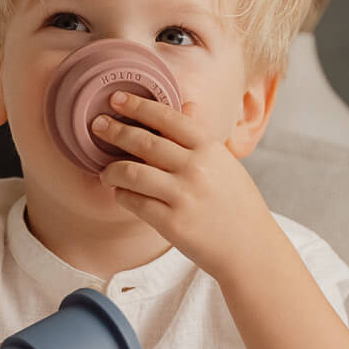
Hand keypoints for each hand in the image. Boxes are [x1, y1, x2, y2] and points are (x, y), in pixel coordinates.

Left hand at [92, 91, 277, 282]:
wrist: (250, 249)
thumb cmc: (236, 205)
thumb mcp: (225, 164)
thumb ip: (200, 140)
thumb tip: (184, 107)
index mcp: (210, 148)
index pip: (168, 118)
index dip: (139, 106)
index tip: (117, 99)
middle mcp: (196, 168)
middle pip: (143, 142)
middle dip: (115, 131)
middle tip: (97, 125)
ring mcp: (183, 196)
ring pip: (131, 173)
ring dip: (111, 170)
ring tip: (105, 172)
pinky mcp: (172, 223)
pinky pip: (133, 202)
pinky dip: (121, 196)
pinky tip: (121, 194)